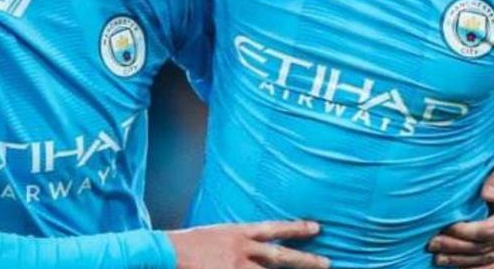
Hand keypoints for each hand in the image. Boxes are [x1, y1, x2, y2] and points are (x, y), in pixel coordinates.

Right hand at [168, 220, 329, 268]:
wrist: (165, 252)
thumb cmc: (186, 244)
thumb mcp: (214, 233)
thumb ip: (234, 239)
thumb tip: (251, 244)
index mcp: (237, 232)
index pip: (273, 229)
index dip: (295, 228)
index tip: (316, 227)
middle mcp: (240, 249)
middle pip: (279, 256)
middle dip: (305, 260)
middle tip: (327, 262)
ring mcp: (235, 267)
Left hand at [428, 160, 493, 267]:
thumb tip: (487, 195)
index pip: (488, 230)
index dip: (464, 232)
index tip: (443, 228)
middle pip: (484, 247)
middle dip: (455, 247)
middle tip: (431, 244)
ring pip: (486, 260)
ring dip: (460, 261)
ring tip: (437, 258)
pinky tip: (456, 268)